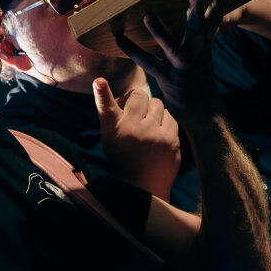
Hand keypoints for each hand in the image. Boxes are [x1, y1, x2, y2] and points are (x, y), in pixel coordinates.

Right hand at [94, 77, 180, 198]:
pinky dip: (165, 120)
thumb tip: (135, 93)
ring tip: (148, 125)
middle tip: (136, 113)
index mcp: (113, 130)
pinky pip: (170, 115)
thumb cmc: (124, 158)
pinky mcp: (171, 140)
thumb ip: (118, 114)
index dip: (101, 92)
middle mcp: (133, 130)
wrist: (143, 188)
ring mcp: (154, 135)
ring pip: (157, 103)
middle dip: (138, 101)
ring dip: (153, 110)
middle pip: (139, 95)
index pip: (105, 107)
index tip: (99, 81)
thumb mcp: (111, 138)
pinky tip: (159, 133)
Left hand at [116, 0, 228, 130]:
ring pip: (173, 49)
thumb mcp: (205, 59)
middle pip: (199, 32)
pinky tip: (120, 39)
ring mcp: (183, 69)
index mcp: (205, 49)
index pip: (213, 23)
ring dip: (160, 33)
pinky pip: (149, 64)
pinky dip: (134, 51)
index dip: (217, 6)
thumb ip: (202, 38)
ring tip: (147, 16)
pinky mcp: (168, 81)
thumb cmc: (201, 83)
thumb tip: (204, 19)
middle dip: (198, 14)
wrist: (206, 117)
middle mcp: (197, 57)